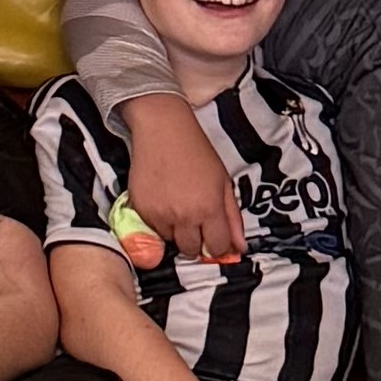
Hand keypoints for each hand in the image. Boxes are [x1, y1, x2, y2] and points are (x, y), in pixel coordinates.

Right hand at [119, 106, 244, 269]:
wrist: (162, 130)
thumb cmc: (197, 152)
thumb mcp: (223, 182)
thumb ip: (233, 217)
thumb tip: (239, 248)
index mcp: (209, 208)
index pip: (217, 248)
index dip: (219, 246)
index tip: (215, 237)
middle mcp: (184, 216)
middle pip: (191, 250)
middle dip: (196, 241)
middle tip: (195, 222)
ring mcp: (160, 214)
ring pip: (170, 241)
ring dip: (176, 231)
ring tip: (177, 207)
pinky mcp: (140, 210)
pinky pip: (153, 229)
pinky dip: (159, 222)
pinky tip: (163, 201)